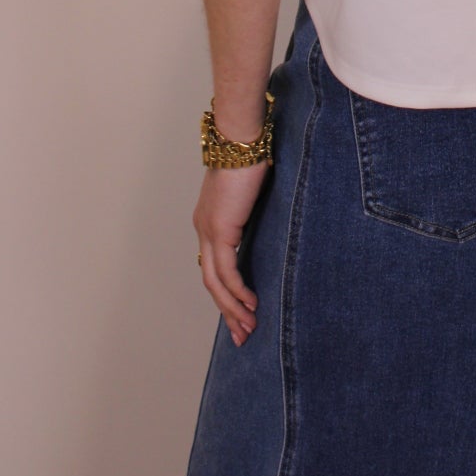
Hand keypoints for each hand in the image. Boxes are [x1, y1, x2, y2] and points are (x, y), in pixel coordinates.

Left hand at [192, 161, 269, 344]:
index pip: (215, 267)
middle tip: (243, 335)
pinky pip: (227, 272)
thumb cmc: (250, 156)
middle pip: (211, 282)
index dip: (226, 293)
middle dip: (228, 311)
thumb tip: (271, 223)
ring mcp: (209, 231)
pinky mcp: (220, 231)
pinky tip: (252, 304)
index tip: (240, 313)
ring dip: (232, 309)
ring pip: (215, 283)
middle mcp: (204, 230)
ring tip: (249, 328)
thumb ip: (253, 212)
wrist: (240, 140)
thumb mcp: (252, 192)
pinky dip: (237, 291)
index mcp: (210, 221)